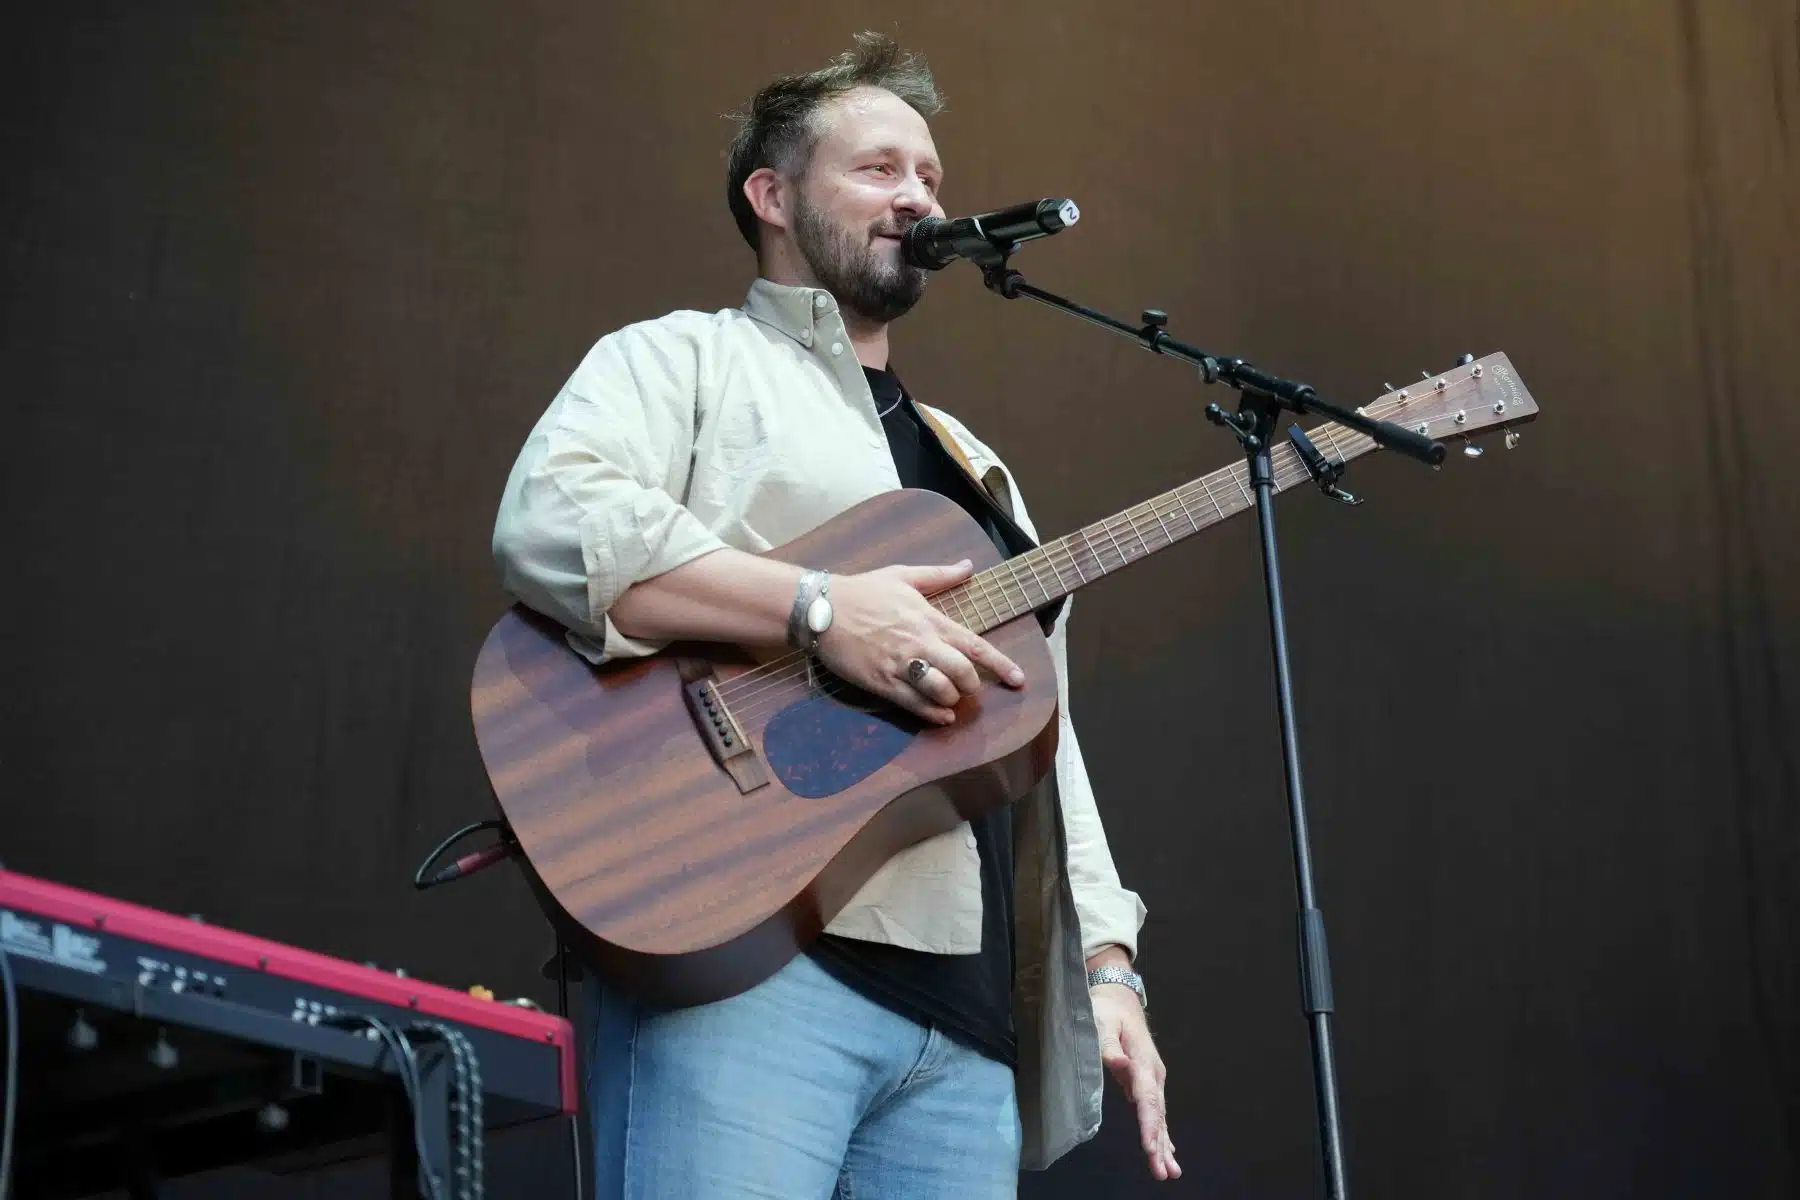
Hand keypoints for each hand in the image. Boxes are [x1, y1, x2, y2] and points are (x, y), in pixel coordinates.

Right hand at [815, 560, 1024, 724]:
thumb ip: (940, 575)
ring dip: (952, 700)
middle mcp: (921, 645)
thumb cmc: (863, 590)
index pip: (976, 646)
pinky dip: (934, 715)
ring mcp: (902, 666)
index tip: (1019, 679)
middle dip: (973, 685)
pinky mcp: (882, 683)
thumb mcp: (903, 575)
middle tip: (969, 686)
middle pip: (964, 674)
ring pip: (942, 693)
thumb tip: (968, 566)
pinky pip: (915, 706)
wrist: (822, 609)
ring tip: (951, 698)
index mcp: (931, 620)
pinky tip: (942, 716)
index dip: (1002, 665)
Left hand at [1094, 982, 1179, 1180]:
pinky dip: (1161, 1133)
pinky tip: (1167, 1152)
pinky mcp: (1148, 1082)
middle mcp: (1153, 1073)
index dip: (1148, 1125)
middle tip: (1162, 1172)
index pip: (1147, 1098)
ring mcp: (1153, 1078)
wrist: (1119, 997)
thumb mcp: (1101, 1021)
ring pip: (1159, 1116)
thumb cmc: (1106, 1010)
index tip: (1149, 1149)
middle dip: (1159, 1144)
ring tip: (1169, 1171)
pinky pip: (1156, 1112)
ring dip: (1163, 1144)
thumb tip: (1121, 1066)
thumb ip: (1109, 1046)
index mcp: (1142, 1061)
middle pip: (1157, 1114)